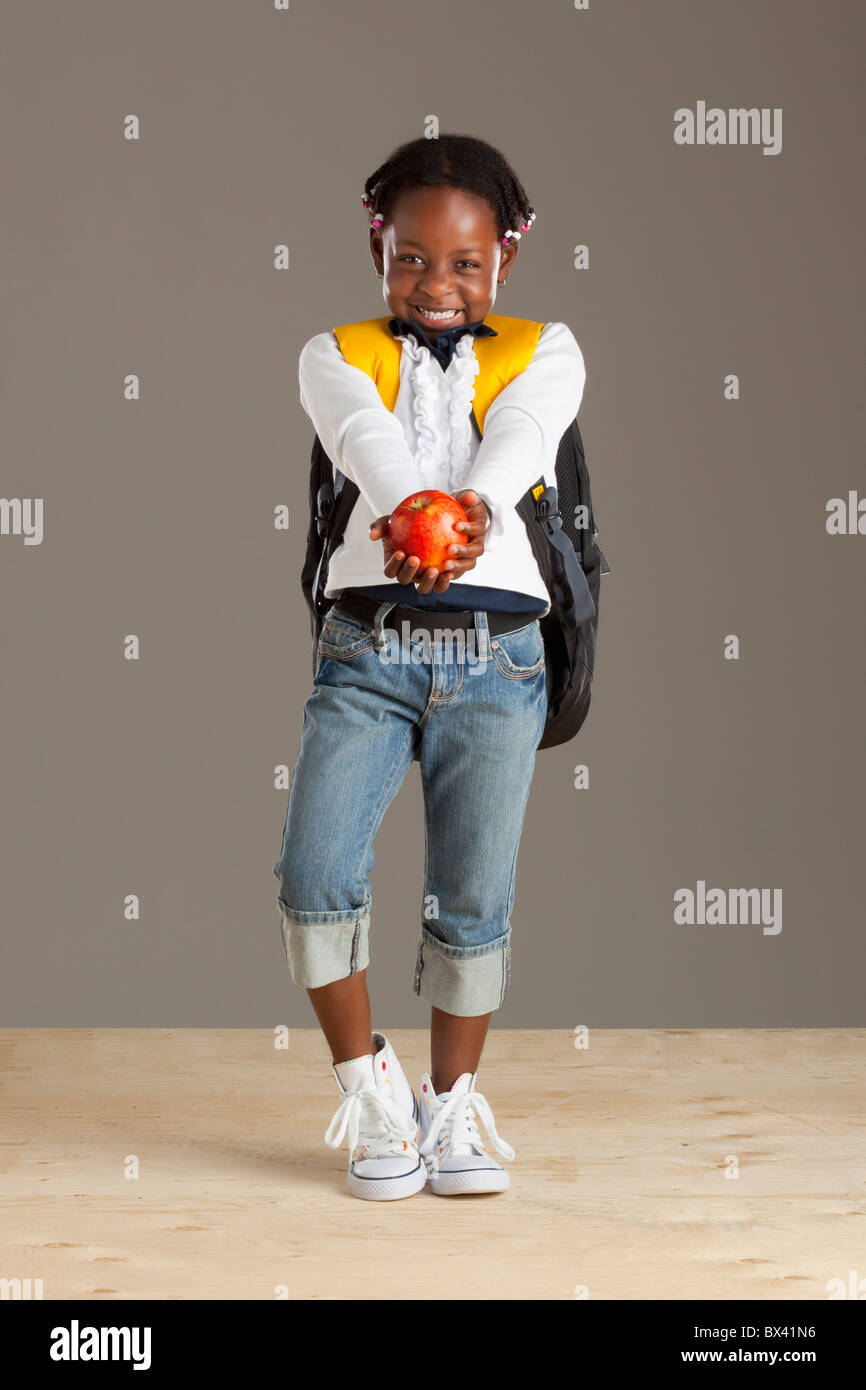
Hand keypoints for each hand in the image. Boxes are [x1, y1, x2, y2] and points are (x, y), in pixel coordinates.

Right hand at [368, 490, 490, 594]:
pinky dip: (444, 581)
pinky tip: (450, 570)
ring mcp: (423, 578)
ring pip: (424, 587)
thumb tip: (372, 535)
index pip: (389, 571)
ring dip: (428, 581)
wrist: (428, 524)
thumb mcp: (391, 520)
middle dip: (409, 572)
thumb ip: (379, 526)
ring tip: (434, 569)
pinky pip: (441, 584)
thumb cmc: (405, 523)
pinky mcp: (439, 578)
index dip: (393, 565)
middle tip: (415, 559)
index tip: (400, 552)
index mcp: (394, 565)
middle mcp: (408, 574)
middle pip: (405, 580)